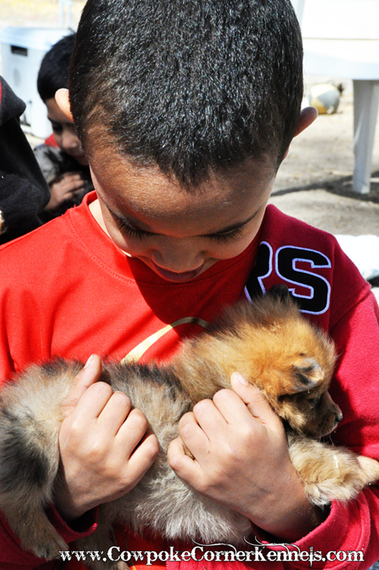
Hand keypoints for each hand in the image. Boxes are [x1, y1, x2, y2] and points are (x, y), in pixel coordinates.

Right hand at [45, 172, 85, 210]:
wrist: (38, 204)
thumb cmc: (46, 197)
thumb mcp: (50, 188)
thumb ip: (58, 184)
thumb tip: (67, 180)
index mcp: (54, 182)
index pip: (65, 175)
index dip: (73, 173)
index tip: (80, 173)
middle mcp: (57, 185)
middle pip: (69, 179)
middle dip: (78, 177)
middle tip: (84, 177)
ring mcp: (58, 192)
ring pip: (71, 185)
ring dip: (79, 183)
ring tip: (85, 182)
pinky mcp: (60, 199)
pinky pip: (70, 194)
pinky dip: (77, 191)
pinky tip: (81, 190)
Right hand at [54, 355, 158, 520]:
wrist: (70, 493)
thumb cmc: (71, 446)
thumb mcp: (68, 418)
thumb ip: (82, 386)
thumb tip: (96, 358)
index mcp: (76, 426)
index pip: (103, 389)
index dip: (102, 396)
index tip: (97, 410)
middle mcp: (95, 443)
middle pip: (123, 401)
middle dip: (120, 407)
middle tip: (111, 421)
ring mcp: (114, 461)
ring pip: (140, 419)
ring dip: (135, 422)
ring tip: (123, 432)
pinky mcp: (130, 477)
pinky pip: (152, 445)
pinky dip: (147, 442)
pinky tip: (134, 446)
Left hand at [168, 372, 325, 540]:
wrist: (273, 498)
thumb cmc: (273, 456)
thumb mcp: (273, 424)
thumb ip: (254, 397)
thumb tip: (234, 375)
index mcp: (247, 430)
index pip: (221, 395)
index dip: (227, 400)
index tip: (233, 411)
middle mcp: (228, 447)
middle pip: (201, 407)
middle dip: (210, 409)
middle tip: (219, 420)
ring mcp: (212, 466)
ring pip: (185, 427)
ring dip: (193, 423)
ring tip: (204, 429)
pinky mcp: (200, 483)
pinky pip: (175, 458)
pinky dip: (177, 447)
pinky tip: (190, 444)